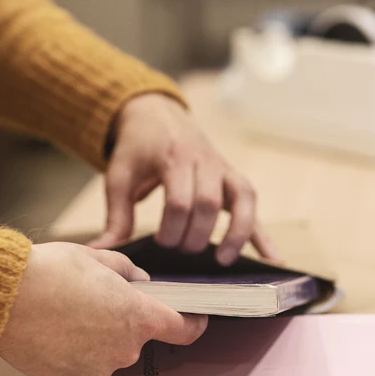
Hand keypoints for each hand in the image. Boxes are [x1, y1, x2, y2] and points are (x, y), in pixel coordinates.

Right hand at [0, 242, 207, 375]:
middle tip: (95, 302)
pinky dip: (74, 356)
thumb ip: (128, 272)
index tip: (194, 319)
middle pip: (137, 339)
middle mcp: (125, 350)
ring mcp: (97, 370)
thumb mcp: (98, 257)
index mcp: (140, 317)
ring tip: (67, 316)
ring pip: (108, 355)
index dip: (192, 323)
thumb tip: (139, 283)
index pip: (184, 329)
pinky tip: (54, 334)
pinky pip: (82, 369)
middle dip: (123, 322)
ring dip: (97, 340)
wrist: (2, 296)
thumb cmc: (50, 271)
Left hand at [88, 93, 277, 265]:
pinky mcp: (234, 179)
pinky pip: (253, 205)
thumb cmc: (137, 149)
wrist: (157, 115)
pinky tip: (273, 259)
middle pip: (210, 203)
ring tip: (225, 261)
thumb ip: (116, 215)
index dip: (172, 228)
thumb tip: (101, 252)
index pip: (180, 200)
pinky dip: (263, 233)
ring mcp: (224, 169)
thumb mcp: (119, 176)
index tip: (161, 244)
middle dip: (197, 234)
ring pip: (242, 199)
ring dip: (236, 233)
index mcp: (174, 157)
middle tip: (182, 252)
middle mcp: (205, 161)